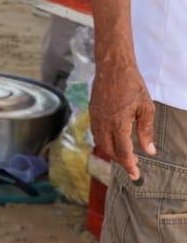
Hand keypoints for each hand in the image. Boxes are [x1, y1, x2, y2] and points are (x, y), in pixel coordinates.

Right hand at [90, 52, 156, 180]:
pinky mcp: (92, 112)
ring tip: (123, 155)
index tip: (135, 175)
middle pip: (109, 150)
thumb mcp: (146, 108)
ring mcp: (95, 118)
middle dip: (120, 161)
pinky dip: (104, 141)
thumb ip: (146, 131)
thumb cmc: (132, 85)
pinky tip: (112, 140)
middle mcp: (104, 123)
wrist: (112, 67)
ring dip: (111, 152)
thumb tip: (149, 151)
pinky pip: (96, 133)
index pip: (123, 151)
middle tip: (132, 166)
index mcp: (118, 123)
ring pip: (100, 143)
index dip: (129, 165)